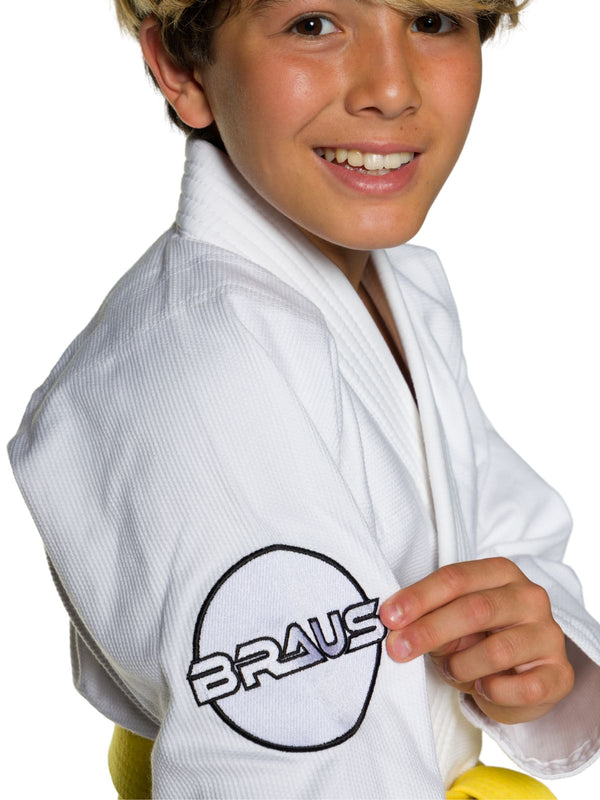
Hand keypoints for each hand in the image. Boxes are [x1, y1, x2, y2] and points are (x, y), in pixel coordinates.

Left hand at [379, 558, 573, 723]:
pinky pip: (522, 688)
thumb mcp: (451, 622)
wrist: (522, 677)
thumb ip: (430, 618)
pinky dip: (494, 692)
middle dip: (430, 630)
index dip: (419, 598)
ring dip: (462, 666)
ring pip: (496, 651)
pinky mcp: (560, 674)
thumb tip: (396, 628)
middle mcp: (529, 596)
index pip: (455, 578)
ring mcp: (549, 634)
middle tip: (398, 649)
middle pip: (475, 609)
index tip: (388, 617)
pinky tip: (484, 687)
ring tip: (453, 670)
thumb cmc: (479, 638)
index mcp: (500, 572)